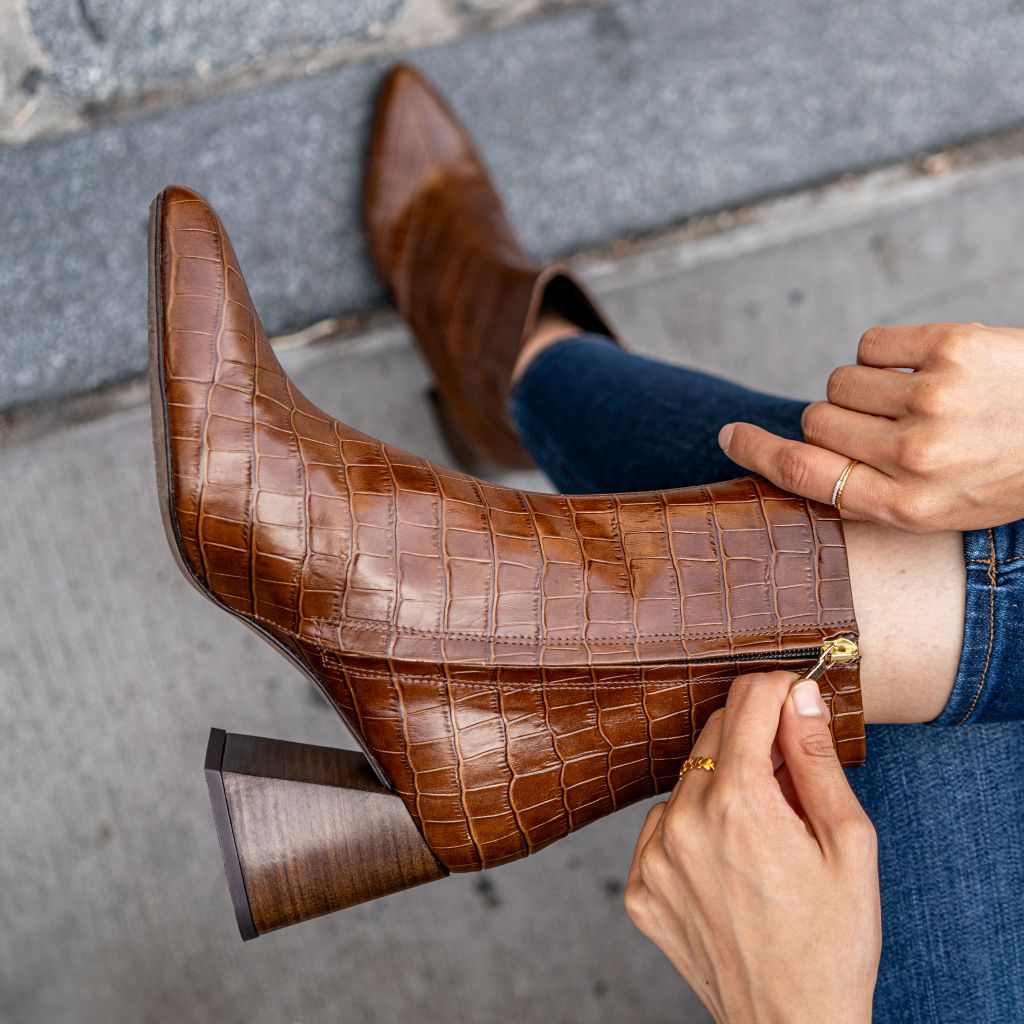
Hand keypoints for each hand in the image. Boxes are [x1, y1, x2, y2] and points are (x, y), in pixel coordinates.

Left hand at [625, 672, 880, 1023]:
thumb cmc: (834, 942)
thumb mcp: (849, 843)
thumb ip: (817, 758)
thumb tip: (799, 694)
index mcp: (740, 803)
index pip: (747, 700)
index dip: (779, 690)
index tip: (798, 699)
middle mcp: (684, 821)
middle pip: (714, 734)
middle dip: (755, 741)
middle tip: (791, 783)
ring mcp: (654, 856)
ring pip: (687, 780)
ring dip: (722, 786)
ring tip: (761, 837)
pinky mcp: (640, 887)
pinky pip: (661, 827)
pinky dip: (692, 828)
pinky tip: (726, 863)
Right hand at [719, 322, 1023, 531]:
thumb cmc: (1009, 469)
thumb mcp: (942, 507)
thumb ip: (874, 488)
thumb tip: (800, 446)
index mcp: (909, 506)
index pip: (805, 475)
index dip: (758, 452)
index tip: (730, 434)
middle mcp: (915, 457)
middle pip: (816, 421)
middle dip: (837, 419)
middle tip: (887, 423)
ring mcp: (932, 399)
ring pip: (839, 380)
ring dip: (865, 385)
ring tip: (918, 396)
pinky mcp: (950, 347)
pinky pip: (870, 343)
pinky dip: (887, 353)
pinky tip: (927, 366)